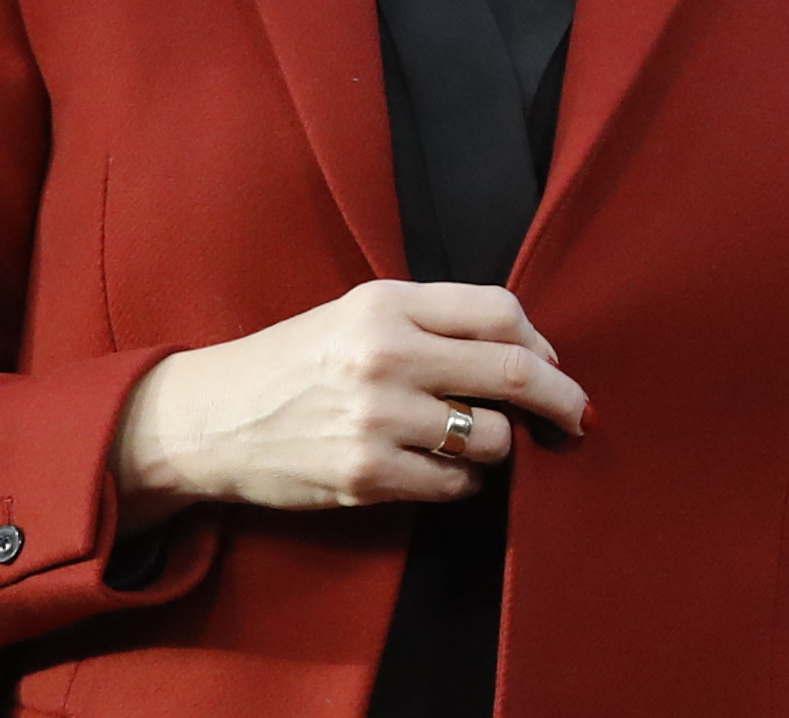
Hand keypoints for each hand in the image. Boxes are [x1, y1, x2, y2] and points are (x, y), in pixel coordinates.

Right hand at [108, 280, 586, 530]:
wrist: (213, 417)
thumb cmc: (294, 364)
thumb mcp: (355, 316)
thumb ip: (432, 323)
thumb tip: (531, 354)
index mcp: (384, 303)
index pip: (499, 312)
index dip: (542, 343)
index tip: (550, 365)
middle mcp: (384, 354)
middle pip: (514, 373)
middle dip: (562, 401)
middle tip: (576, 418)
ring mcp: (377, 418)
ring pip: (494, 437)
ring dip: (499, 446)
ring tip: (468, 441)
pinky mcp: (369, 474)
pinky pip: (458, 485)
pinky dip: (462, 481)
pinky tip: (434, 467)